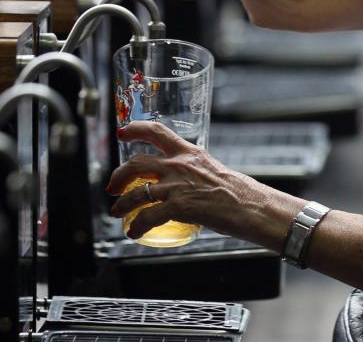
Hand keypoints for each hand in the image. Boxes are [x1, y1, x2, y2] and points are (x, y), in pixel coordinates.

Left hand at [107, 120, 251, 240]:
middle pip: (136, 163)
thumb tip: (182, 181)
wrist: (249, 206)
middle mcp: (179, 165)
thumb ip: (192, 171)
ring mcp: (177, 186)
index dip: (134, 130)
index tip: (122, 133)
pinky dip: (137, 226)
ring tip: (118, 212)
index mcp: (188, 152)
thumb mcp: (211, 169)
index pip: (156, 131)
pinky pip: (148, 217)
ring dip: (123, 204)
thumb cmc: (237, 191)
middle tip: (112, 187)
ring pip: (137, 192)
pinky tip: (134, 232)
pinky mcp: (179, 206)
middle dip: (118, 175)